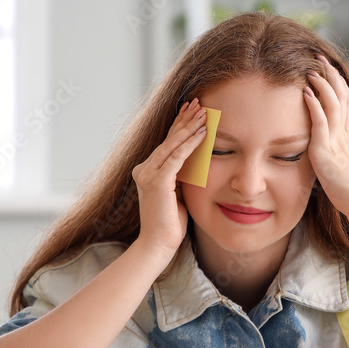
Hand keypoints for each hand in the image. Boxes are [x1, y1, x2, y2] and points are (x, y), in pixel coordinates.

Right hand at [131, 99, 207, 255]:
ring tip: (204, 112)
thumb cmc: (170, 224)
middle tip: (198, 102)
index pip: (167, 143)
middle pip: (168, 138)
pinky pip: (177, 157)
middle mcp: (144, 169)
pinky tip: (203, 133)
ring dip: (190, 127)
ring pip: (172, 144)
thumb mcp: (178, 192)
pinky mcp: (156, 182)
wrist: (158, 245)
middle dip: (184, 119)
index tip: (192, 110)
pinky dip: (191, 144)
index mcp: (148, 171)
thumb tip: (195, 160)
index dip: (179, 125)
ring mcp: (147, 174)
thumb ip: (181, 175)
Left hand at [303, 56, 348, 216]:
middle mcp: (344, 137)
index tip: (332, 72)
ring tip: (312, 70)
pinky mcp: (326, 151)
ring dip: (322, 86)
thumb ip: (339, 164)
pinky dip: (313, 106)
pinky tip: (306, 93)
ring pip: (332, 106)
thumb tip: (335, 165)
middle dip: (332, 77)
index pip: (346, 106)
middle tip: (323, 60)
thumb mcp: (347, 174)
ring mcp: (336, 142)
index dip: (339, 87)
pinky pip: (320, 123)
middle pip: (341, 98)